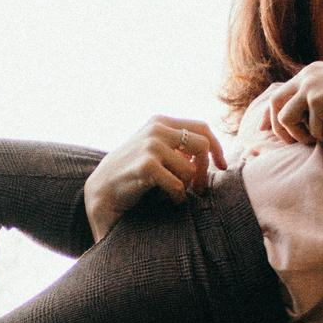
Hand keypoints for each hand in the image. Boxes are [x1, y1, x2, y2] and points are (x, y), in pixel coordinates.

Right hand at [83, 116, 226, 240]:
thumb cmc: (131, 173)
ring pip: (191, 167)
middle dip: (205, 169)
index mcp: (160, 122)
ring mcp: (151, 145)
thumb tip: (210, 151)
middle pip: (202, 145)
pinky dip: (178, 196)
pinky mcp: (146, 165)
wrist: (101, 190)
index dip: (217, 148)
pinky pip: (178, 184)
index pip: (202, 128)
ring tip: (177, 194)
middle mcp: (157, 129)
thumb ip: (178, 145)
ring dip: (188, 186)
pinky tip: (171, 200)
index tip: (221, 166)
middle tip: (199, 187)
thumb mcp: (154, 150)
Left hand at [267, 51, 322, 143]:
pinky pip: (310, 127)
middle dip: (276, 125)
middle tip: (287, 141)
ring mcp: (311, 87)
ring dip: (297, 133)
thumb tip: (310, 107)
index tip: (267, 127)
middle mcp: (306, 77)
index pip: (281, 92)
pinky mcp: (318, 101)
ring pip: (286, 118)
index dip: (272, 112)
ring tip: (312, 140)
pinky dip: (319, 135)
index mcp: (311, 72)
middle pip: (275, 102)